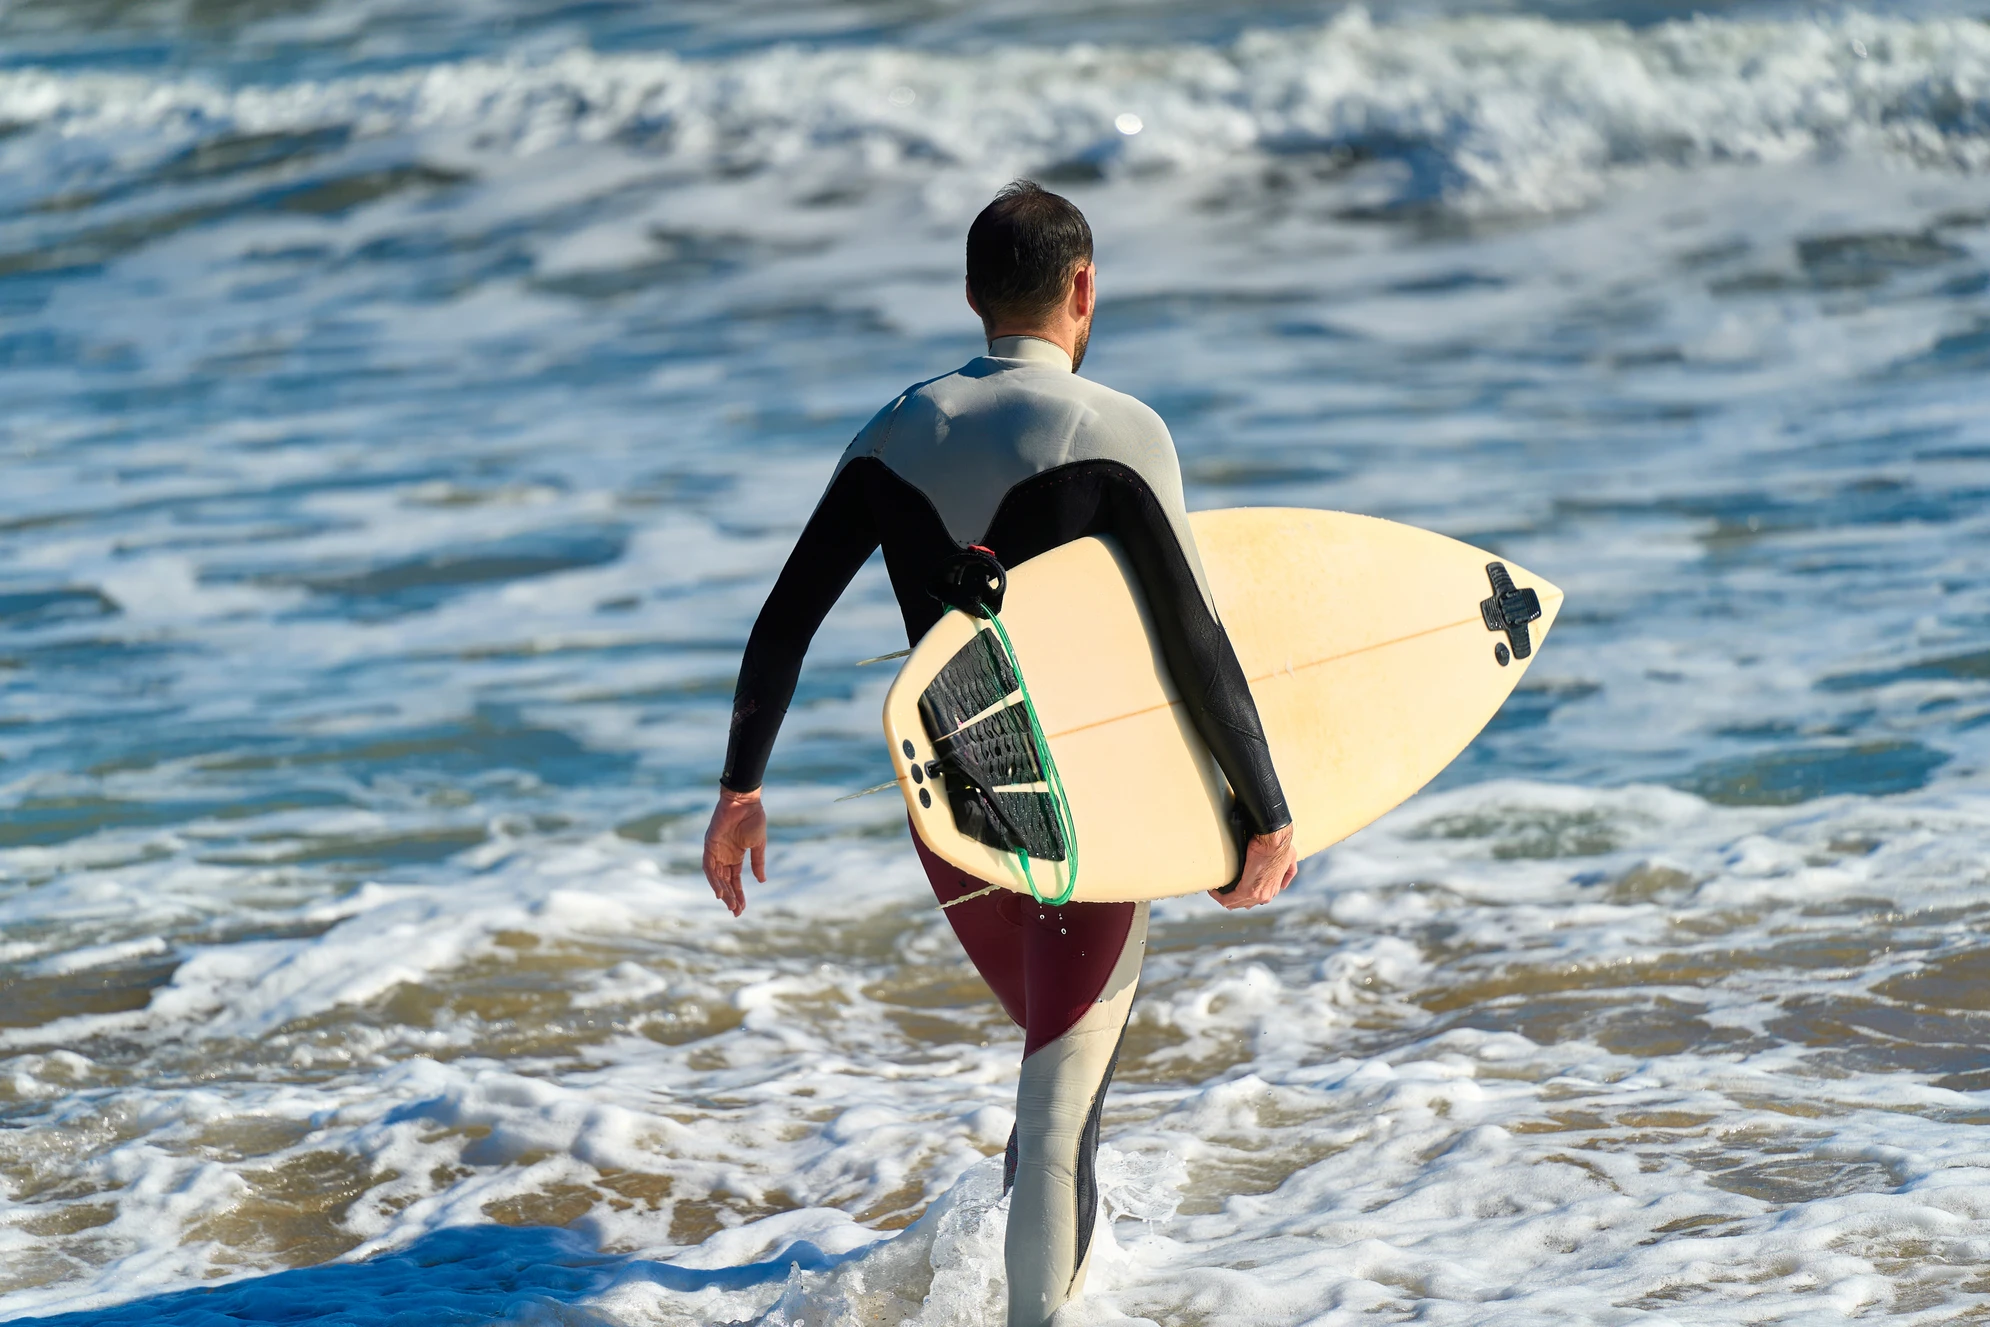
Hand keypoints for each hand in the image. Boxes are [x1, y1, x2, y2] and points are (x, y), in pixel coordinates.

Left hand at [702, 787, 765, 916]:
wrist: (745, 802)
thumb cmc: (753, 819)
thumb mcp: (758, 845)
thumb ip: (758, 863)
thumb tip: (762, 881)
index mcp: (736, 856)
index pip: (735, 880)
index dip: (738, 894)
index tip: (742, 909)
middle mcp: (724, 856)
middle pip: (725, 881)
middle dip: (730, 897)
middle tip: (736, 912)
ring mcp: (716, 851)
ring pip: (716, 877)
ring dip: (722, 891)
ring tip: (729, 904)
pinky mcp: (709, 845)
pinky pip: (709, 866)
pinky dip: (713, 879)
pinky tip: (719, 891)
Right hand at [1211, 824, 1296, 909]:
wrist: (1274, 842)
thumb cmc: (1281, 847)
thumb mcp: (1291, 861)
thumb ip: (1288, 873)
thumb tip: (1283, 885)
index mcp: (1273, 890)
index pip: (1254, 900)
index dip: (1242, 895)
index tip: (1232, 887)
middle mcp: (1265, 896)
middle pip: (1243, 904)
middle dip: (1230, 898)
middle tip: (1220, 890)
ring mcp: (1256, 895)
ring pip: (1234, 903)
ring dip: (1222, 898)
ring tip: (1214, 889)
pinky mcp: (1246, 889)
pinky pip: (1228, 898)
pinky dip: (1218, 895)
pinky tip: (1213, 889)